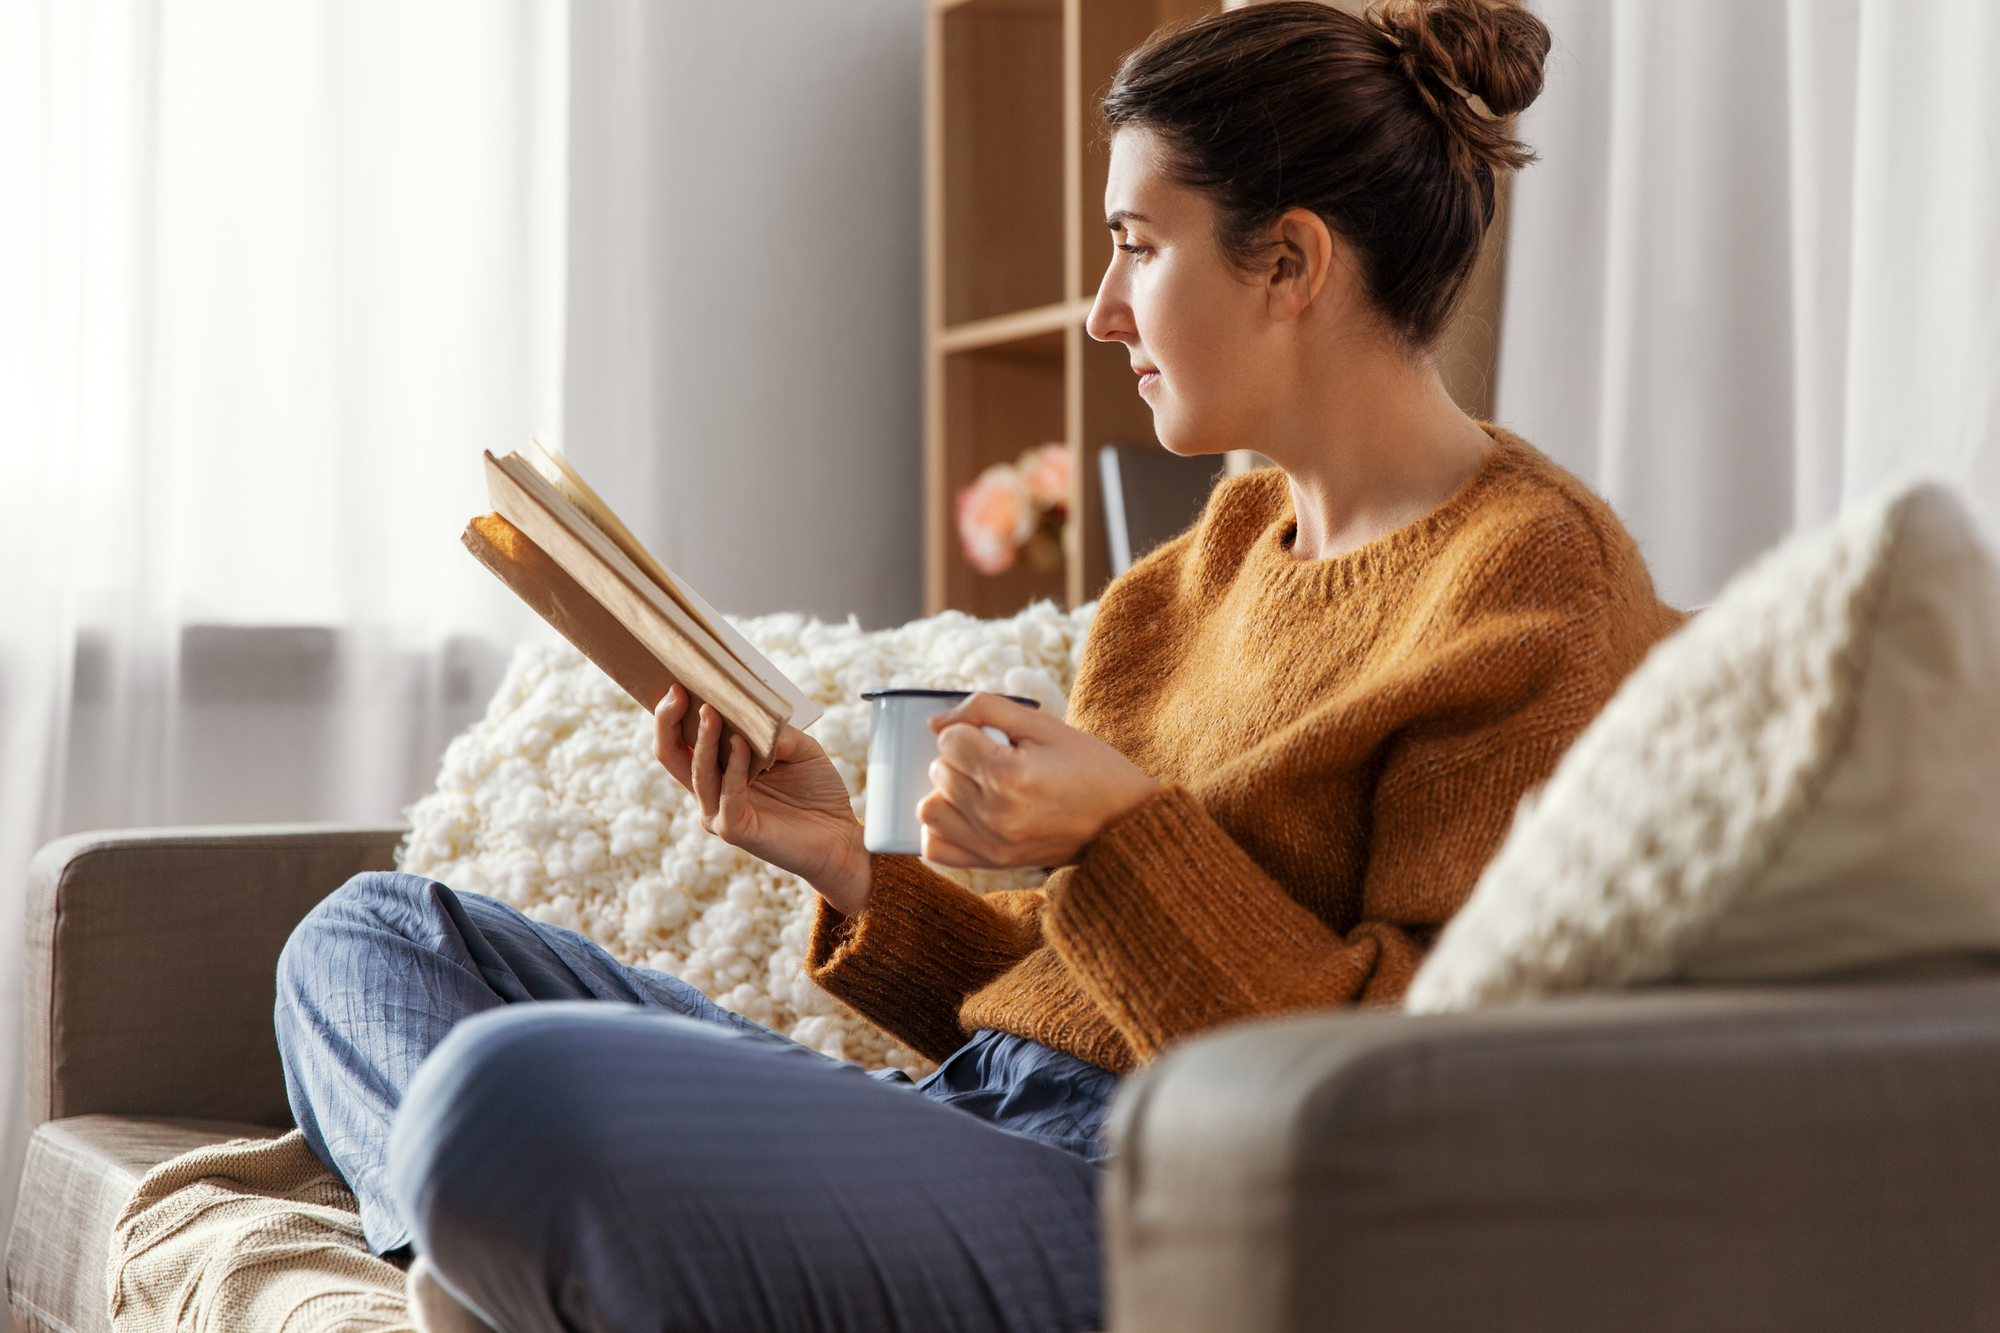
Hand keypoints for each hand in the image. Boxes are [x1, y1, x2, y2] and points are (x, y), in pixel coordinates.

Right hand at [653, 686, 870, 914]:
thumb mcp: (801, 748)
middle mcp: (710, 792)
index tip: (678, 683)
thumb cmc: (817, 790)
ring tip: (711, 712)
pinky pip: (728, 795)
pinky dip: (734, 768)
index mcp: (718, 770)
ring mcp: (719, 813)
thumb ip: (777, 732)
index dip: (671, 713)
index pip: (679, 740)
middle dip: (668, 722)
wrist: (840, 835)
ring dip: (704, 740)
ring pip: (697, 773)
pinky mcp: (735, 830)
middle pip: (671, 756)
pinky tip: (741, 744)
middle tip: (678, 692)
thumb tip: (756, 714)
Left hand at [918, 692, 1160, 868]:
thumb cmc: (1090, 768)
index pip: (949, 741)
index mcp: (1010, 776)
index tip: (996, 738)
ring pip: (929, 809)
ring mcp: (992, 844)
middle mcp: (995, 815)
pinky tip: (967, 812)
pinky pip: (936, 848)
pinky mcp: (993, 863)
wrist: (1123, 822)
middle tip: (997, 759)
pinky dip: (942, 827)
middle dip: (960, 757)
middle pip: (938, 771)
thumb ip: (987, 710)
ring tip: (979, 785)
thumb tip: (936, 722)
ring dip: (946, 791)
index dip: (969, 730)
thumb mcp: (1045, 726)